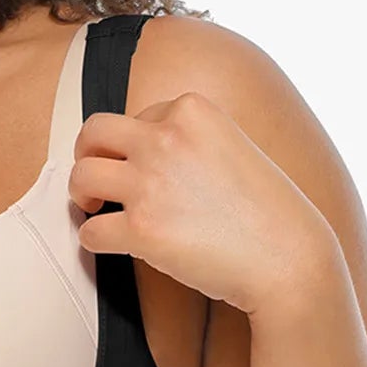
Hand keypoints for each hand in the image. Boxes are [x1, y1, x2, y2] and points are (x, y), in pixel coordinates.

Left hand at [69, 91, 337, 315]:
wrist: (286, 256)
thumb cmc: (266, 211)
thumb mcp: (232, 148)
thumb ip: (192, 141)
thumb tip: (150, 153)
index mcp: (191, 110)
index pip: (139, 116)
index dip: (135, 145)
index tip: (143, 168)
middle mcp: (165, 137)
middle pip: (94, 132)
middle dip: (87, 155)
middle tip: (95, 180)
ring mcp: (149, 182)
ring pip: (81, 177)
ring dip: (81, 195)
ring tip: (95, 210)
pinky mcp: (141, 229)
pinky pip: (90, 230)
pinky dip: (94, 239)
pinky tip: (112, 244)